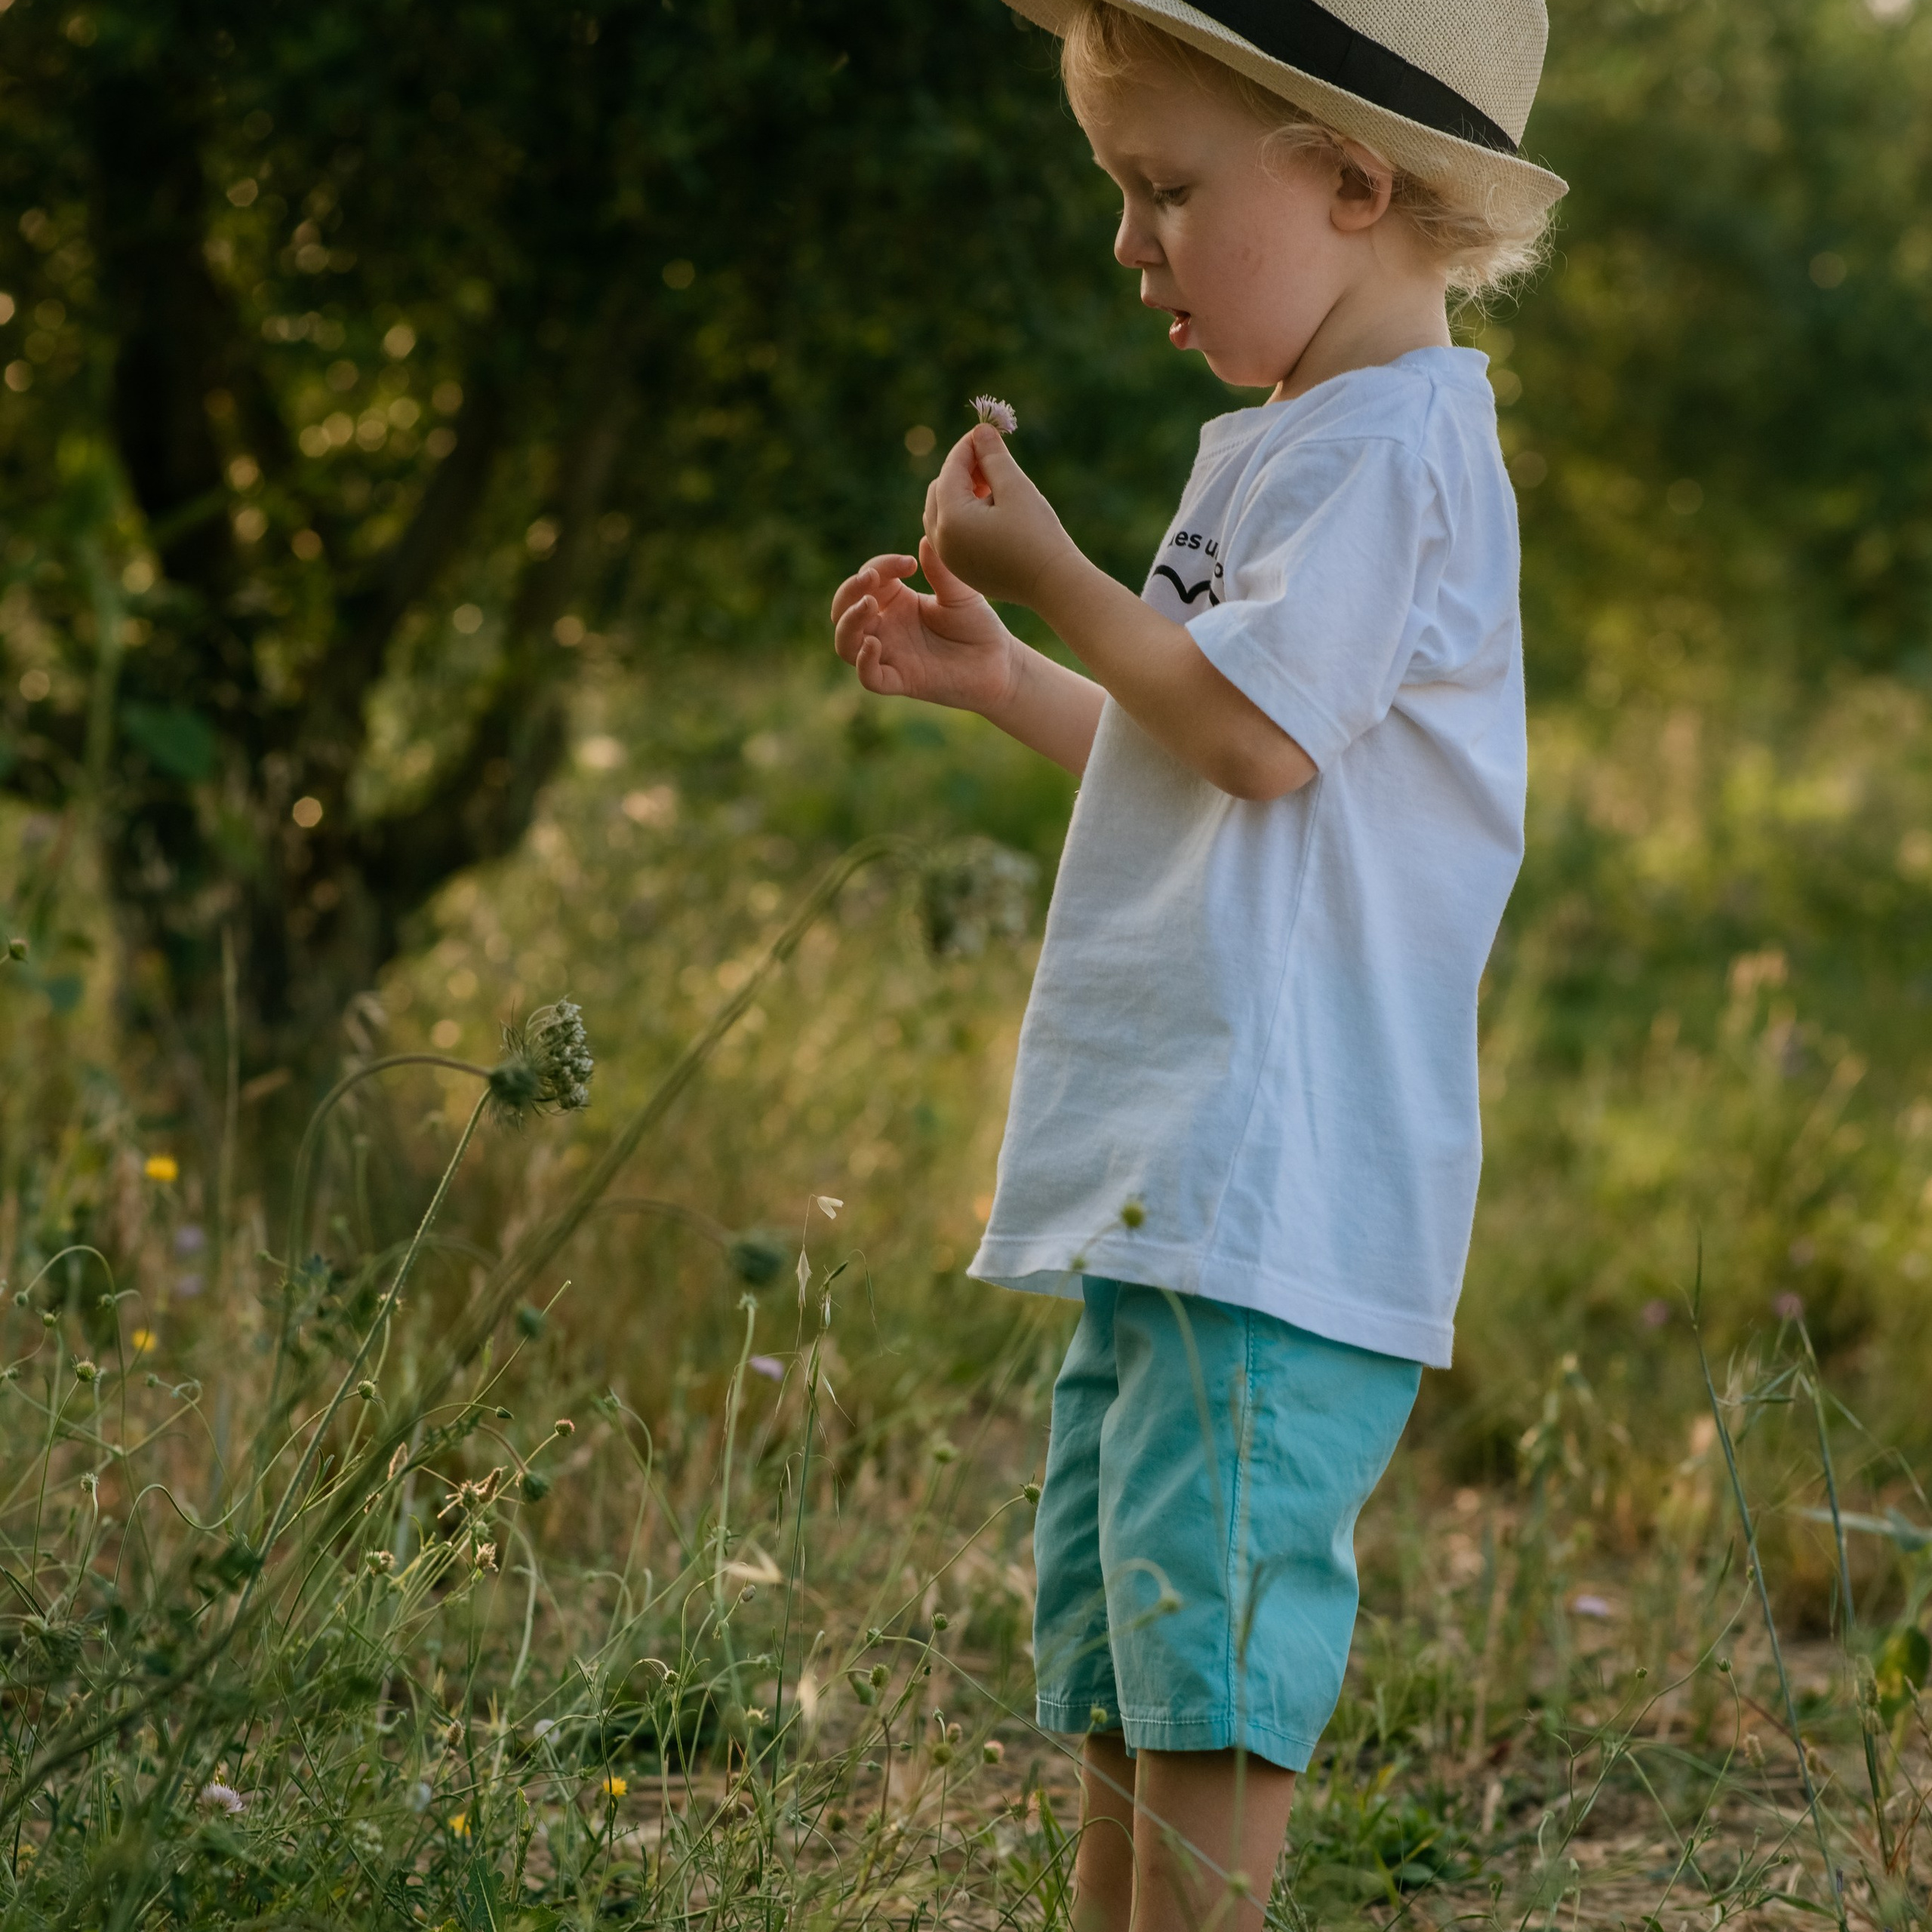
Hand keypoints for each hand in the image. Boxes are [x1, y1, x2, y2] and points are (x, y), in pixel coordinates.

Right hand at [829, 538, 1024, 713]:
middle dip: (850, 591)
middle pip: (843, 609)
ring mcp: (890, 655)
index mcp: (895, 602)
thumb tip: (924, 540)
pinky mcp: (900, 681)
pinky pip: (869, 677)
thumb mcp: (960, 593)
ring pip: (846, 643)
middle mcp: (886, 628)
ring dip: (849, 622)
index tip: (910, 563)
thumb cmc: (977, 626)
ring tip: (869, 605)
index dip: (880, 566)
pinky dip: (864, 662)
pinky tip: (874, 644)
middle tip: (870, 578)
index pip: (868, 579)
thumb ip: (940, 571)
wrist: (999, 664)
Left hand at [925, 426, 1079, 609]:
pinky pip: (951, 533)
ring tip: (994, 484)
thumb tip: (980, 430)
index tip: (988, 431)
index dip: (969, 446)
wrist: (1054, 585)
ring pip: (943, 511)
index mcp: (950, 518)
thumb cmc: (1038, 534)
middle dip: (962, 469)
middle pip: (940, 489)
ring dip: (962, 492)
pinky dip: (964, 515)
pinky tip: (993, 509)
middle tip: (992, 458)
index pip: (951, 469)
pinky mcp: (961, 569)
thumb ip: (993, 456)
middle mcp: (940, 541)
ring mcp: (949, 559)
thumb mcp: (1015, 487)